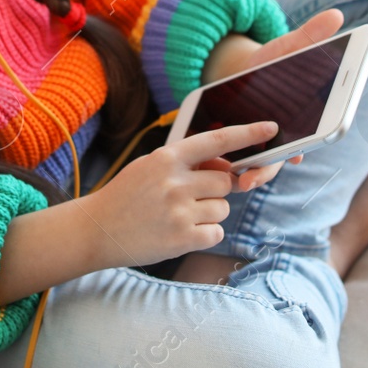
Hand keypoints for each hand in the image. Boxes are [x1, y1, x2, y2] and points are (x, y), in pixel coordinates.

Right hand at [81, 120, 282, 269]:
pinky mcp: (181, 239)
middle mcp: (175, 182)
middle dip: (215, 191)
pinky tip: (180, 233)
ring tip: (179, 217)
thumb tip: (226, 167)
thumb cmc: (127, 195)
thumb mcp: (151, 167)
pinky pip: (216, 233)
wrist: (96, 230)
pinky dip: (205, 235)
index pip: (217, 140)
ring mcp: (179, 211)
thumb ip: (187, 164)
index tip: (271, 129)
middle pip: (225, 181)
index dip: (248, 133)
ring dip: (210, 214)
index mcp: (168, 157)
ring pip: (223, 208)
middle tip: (189, 199)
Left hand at [196, 8, 346, 184]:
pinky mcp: (238, 151)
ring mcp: (261, 148)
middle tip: (271, 170)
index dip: (319, 136)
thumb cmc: (267, 66)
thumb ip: (309, 37)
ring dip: (255, 175)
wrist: (235, 77)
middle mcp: (285, 138)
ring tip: (242, 180)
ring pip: (262, 167)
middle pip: (286, 157)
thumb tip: (336, 15)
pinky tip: (219, 171)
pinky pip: (237, 166)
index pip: (317, 130)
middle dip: (275, 167)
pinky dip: (230, 171)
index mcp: (303, 117)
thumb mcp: (284, 49)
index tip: (315, 142)